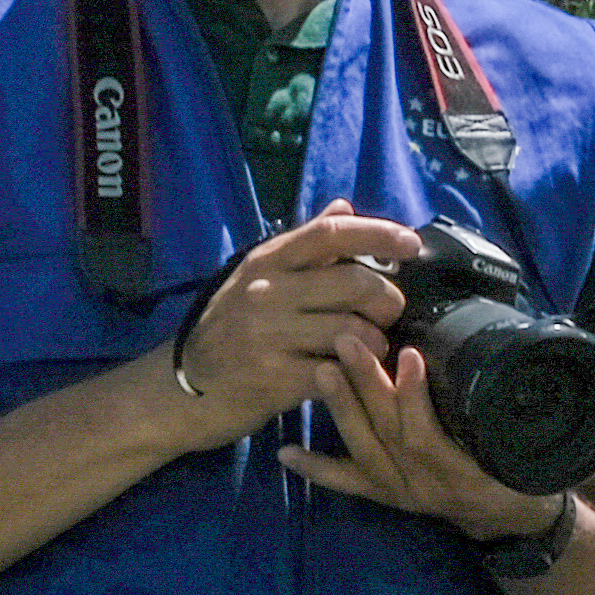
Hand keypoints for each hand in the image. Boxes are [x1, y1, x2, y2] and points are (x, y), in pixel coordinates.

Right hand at [169, 206, 427, 445]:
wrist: (182, 389)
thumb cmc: (230, 329)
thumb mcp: (258, 277)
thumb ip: (305, 246)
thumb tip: (343, 206)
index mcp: (268, 260)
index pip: (331, 233)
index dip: (378, 234)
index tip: (412, 245)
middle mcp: (266, 291)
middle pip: (355, 283)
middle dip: (387, 301)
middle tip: (387, 315)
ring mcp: (267, 335)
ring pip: (354, 331)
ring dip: (376, 342)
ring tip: (371, 348)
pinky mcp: (273, 378)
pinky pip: (337, 372)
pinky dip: (356, 374)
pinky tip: (354, 375)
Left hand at [258, 200, 573, 537]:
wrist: (513, 519)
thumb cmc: (521, 472)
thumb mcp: (519, 445)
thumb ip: (498, 408)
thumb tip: (487, 349)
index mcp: (459, 472)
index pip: (428, 435)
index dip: (415, 396)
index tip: (410, 353)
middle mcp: (422, 485)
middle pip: (387, 433)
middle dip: (366, 386)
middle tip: (348, 341)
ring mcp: (399, 491)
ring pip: (363, 448)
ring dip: (341, 408)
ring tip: (321, 369)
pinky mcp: (384, 496)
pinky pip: (346, 483)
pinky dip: (316, 468)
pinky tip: (284, 453)